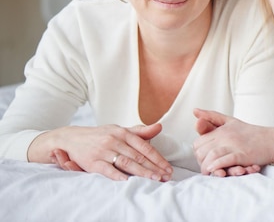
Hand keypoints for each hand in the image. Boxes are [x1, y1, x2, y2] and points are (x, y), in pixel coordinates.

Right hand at [31, 124, 172, 180]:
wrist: (71, 138)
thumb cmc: (100, 135)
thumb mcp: (119, 130)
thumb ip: (139, 132)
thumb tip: (159, 127)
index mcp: (123, 133)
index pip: (145, 147)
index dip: (157, 158)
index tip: (167, 167)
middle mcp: (114, 140)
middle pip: (138, 156)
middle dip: (154, 167)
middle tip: (166, 176)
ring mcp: (103, 151)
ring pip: (126, 162)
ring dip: (142, 172)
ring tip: (154, 179)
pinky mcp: (92, 161)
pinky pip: (107, 169)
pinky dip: (118, 175)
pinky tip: (129, 181)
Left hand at [193, 109, 273, 176]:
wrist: (272, 141)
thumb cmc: (250, 133)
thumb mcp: (230, 121)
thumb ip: (212, 117)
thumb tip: (194, 110)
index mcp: (221, 129)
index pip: (198, 142)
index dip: (198, 153)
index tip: (204, 159)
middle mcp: (226, 136)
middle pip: (202, 150)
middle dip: (201, 162)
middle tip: (206, 167)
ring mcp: (234, 145)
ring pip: (211, 156)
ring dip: (206, 167)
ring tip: (208, 172)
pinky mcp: (242, 154)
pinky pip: (225, 160)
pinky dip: (217, 166)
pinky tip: (215, 170)